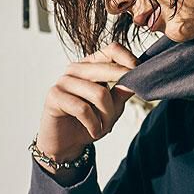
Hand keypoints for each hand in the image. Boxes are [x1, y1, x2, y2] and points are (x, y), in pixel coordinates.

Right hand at [35, 42, 136, 161]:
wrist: (66, 144)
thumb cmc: (89, 122)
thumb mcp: (112, 108)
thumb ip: (122, 92)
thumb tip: (136, 79)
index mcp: (91, 66)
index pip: (112, 50)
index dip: (129, 59)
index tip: (139, 75)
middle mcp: (76, 69)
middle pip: (107, 70)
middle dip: (119, 95)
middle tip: (117, 115)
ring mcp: (63, 81)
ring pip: (99, 93)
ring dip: (107, 116)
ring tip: (103, 128)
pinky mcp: (54, 96)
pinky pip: (83, 109)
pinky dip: (94, 125)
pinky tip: (94, 131)